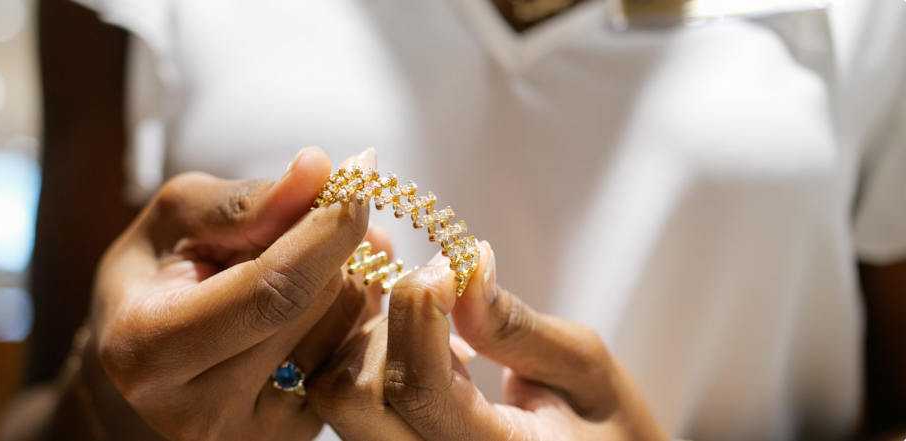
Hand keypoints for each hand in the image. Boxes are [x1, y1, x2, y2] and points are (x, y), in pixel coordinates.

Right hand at [89, 147, 386, 439]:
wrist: (145, 358)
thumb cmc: (153, 278)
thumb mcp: (174, 221)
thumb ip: (243, 202)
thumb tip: (318, 169)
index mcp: (150, 349)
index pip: (272, 289)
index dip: (325, 229)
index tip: (361, 174)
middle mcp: (197, 411)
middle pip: (314, 308)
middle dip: (333, 245)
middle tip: (327, 208)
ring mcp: (248, 435)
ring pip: (342, 331)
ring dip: (346, 277)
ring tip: (309, 256)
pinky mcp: (287, 439)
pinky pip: (349, 358)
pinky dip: (348, 312)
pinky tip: (318, 295)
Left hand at [310, 242, 666, 439]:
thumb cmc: (607, 433)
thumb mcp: (587, 373)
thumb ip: (516, 326)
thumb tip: (465, 263)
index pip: (416, 387)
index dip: (418, 309)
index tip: (449, 267)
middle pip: (351, 395)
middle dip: (383, 325)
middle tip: (434, 290)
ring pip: (338, 393)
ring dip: (372, 335)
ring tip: (431, 312)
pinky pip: (349, 398)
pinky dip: (366, 348)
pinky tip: (414, 330)